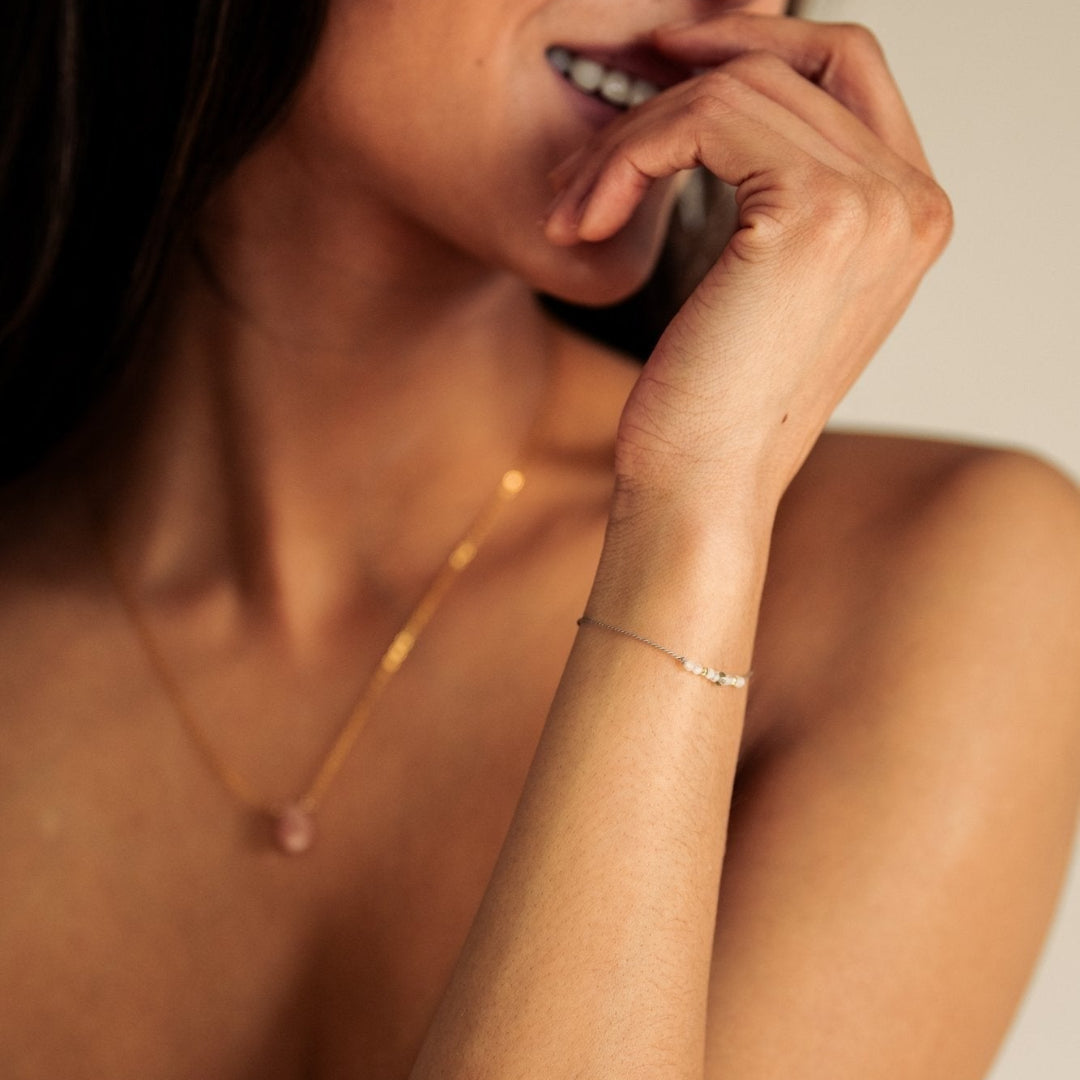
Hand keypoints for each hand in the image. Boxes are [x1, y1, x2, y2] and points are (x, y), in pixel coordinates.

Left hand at [545, 14, 951, 511]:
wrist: (702, 491)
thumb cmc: (713, 406)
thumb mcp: (762, 284)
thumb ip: (778, 189)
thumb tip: (723, 98)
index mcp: (910, 215)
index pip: (847, 68)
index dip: (755, 44)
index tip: (666, 63)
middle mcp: (913, 200)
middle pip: (793, 63)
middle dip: (681, 82)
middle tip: (603, 124)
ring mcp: (875, 202)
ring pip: (735, 88)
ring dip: (632, 136)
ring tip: (576, 207)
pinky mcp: (812, 211)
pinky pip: (702, 118)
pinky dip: (627, 156)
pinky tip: (584, 221)